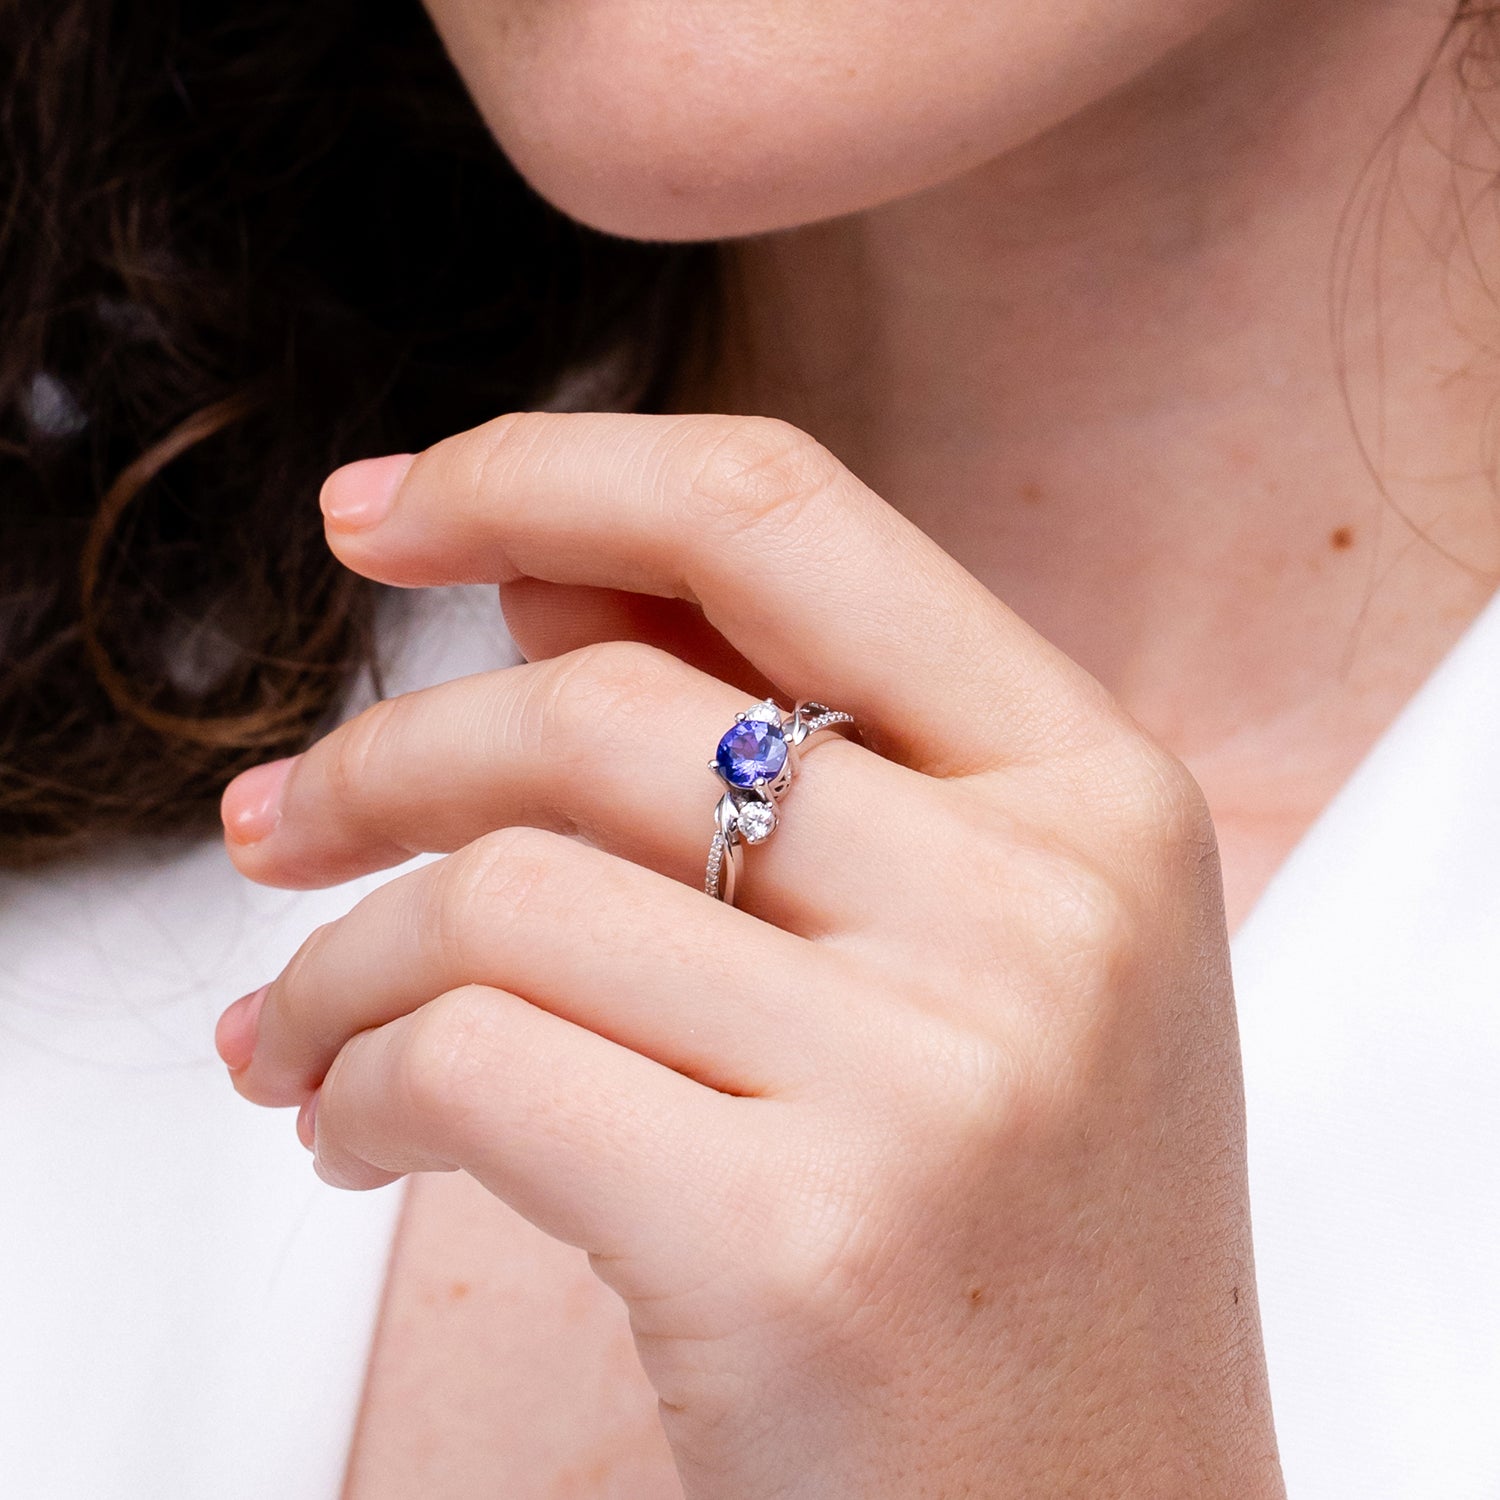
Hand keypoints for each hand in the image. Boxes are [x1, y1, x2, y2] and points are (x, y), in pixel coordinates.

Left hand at [215, 413, 1283, 1497]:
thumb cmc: (1027, 1245)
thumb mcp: (967, 951)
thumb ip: (775, 736)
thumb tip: (542, 582)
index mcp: (1095, 791)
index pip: (780, 514)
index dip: (549, 469)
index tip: (387, 508)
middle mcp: (1042, 903)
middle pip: (600, 706)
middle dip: (384, 756)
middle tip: (281, 824)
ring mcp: (936, 1068)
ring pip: (504, 891)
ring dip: (345, 957)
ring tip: (307, 1029)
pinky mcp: (798, 1241)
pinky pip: (473, 1062)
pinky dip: (357, 1083)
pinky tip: (354, 1127)